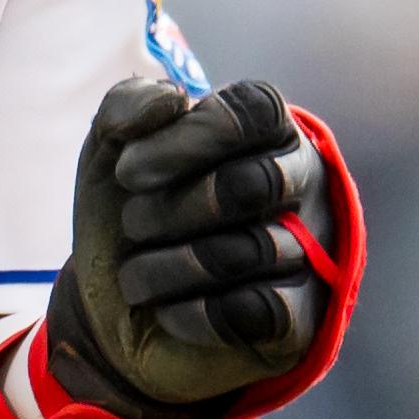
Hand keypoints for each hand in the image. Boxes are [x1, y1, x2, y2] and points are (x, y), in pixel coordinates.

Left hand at [48, 78, 335, 418]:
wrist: (114, 310)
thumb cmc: (127, 214)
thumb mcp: (108, 151)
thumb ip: (129, 105)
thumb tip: (175, 100)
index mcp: (264, 129)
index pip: (252, 111)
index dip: (186, 141)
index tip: (128, 172)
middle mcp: (300, 183)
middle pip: (251, 184)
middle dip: (170, 209)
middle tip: (132, 225)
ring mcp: (310, 251)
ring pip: (250, 252)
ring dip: (167, 267)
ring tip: (136, 276)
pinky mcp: (303, 319)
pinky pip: (261, 311)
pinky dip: (195, 313)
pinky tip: (166, 311)